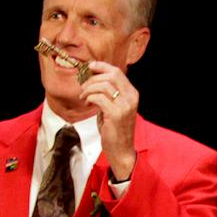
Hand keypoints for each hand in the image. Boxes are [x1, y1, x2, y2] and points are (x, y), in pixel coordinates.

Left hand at [82, 60, 138, 179]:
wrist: (121, 149)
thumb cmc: (115, 128)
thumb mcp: (114, 106)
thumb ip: (108, 93)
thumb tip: (93, 78)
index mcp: (132, 93)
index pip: (117, 72)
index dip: (102, 66)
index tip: (89, 67)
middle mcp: (131, 98)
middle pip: (111, 75)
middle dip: (93, 78)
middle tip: (84, 87)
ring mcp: (124, 106)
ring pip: (103, 85)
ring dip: (88, 89)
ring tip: (84, 97)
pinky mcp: (116, 114)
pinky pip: (98, 98)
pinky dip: (89, 98)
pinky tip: (87, 104)